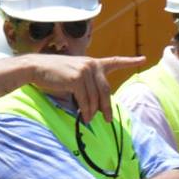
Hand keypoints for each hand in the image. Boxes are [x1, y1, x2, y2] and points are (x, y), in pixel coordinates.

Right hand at [22, 54, 143, 119]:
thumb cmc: (53, 75)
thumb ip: (87, 88)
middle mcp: (92, 64)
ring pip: (95, 98)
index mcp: (93, 63)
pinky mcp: (77, 78)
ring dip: (92, 112)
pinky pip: (85, 100)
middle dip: (106, 107)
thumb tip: (95, 108)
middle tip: (106, 120)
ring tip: (88, 119)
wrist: (35, 68)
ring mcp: (85, 70)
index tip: (143, 59)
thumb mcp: (74, 77)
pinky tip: (83, 117)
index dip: (130, 61)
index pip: (114, 61)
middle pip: (106, 90)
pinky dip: (85, 111)